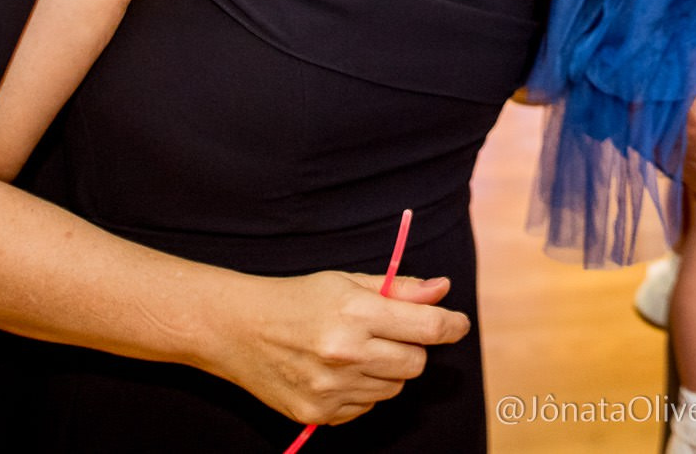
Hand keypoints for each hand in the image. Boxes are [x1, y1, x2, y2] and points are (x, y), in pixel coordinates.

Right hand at [203, 271, 468, 426]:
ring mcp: (331, 388)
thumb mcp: (347, 282)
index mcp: (356, 313)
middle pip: (416, 364)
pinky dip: (362, 391)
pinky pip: (366, 407)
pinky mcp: (318, 414)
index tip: (457, 324)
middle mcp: (346, 353)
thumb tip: (442, 290)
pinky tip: (337, 371)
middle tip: (392, 334)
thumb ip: (399, 289)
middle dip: (414, 348)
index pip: (427, 327)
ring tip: (356, 350)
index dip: (451, 325)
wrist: (237, 330)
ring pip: (393, 387)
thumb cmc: (297, 299)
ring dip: (387, 370)